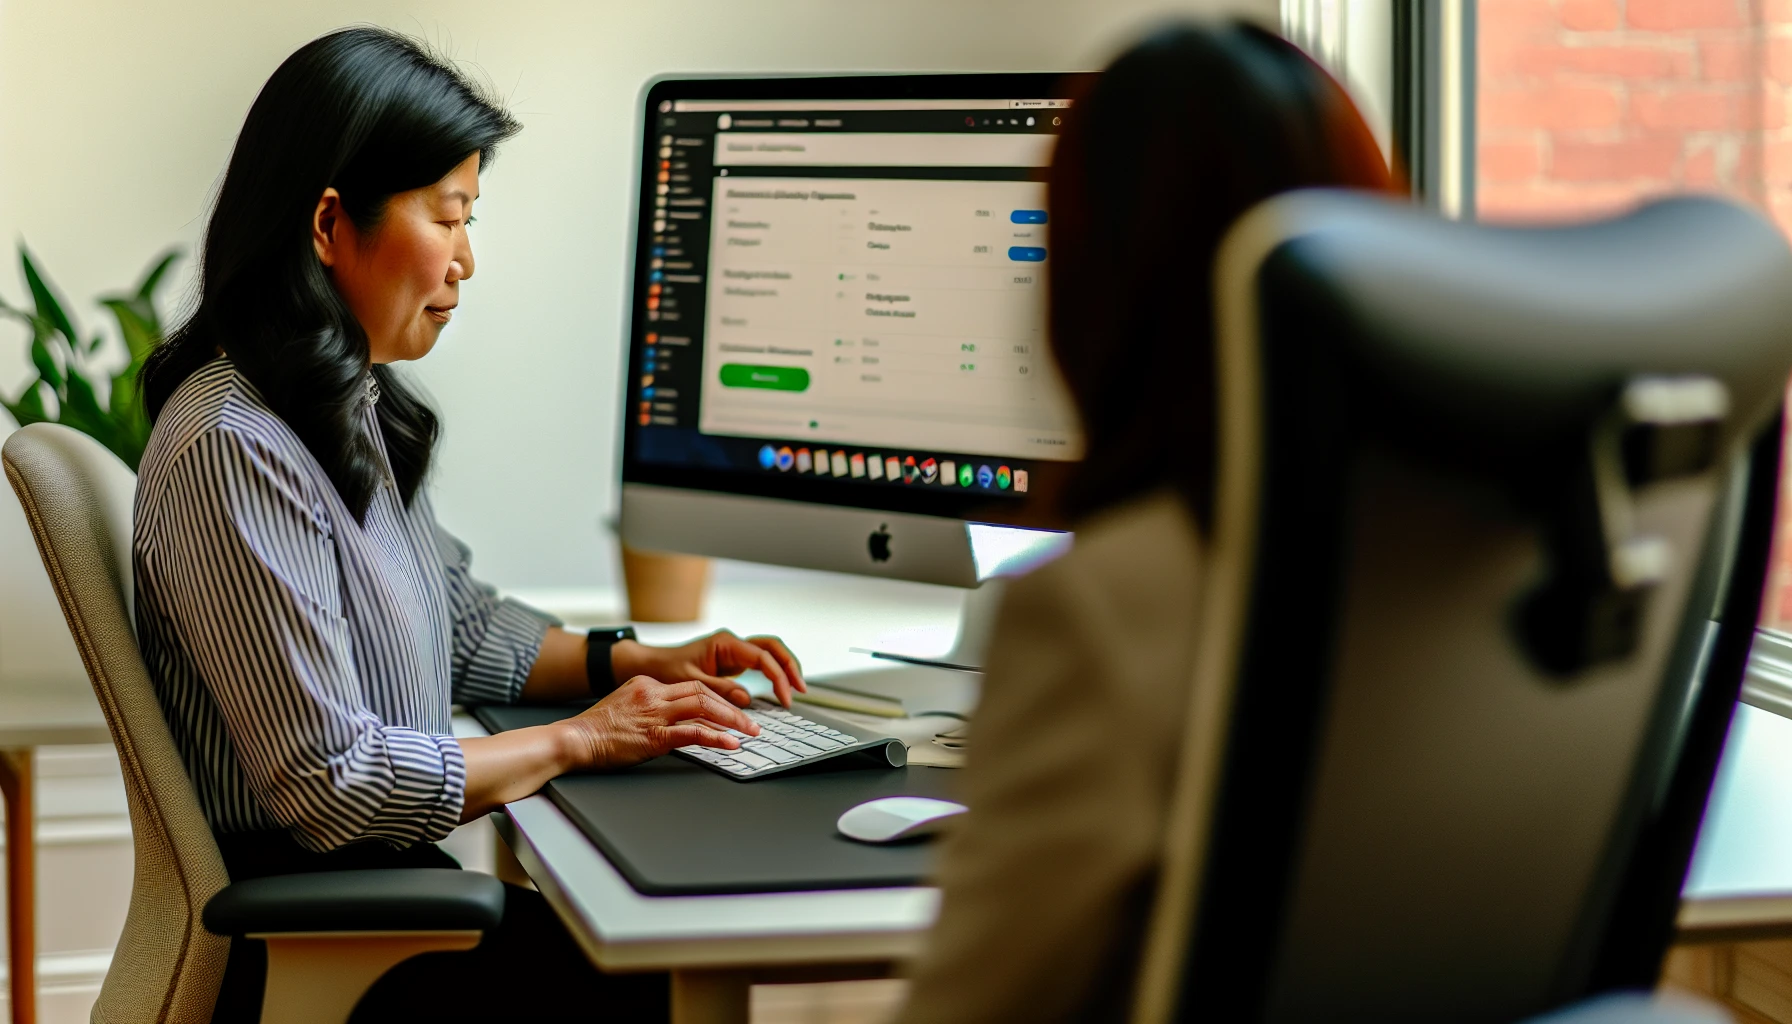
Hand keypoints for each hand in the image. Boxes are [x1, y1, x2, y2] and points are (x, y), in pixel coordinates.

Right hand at [560, 676, 762, 769]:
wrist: (573, 739)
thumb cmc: (595, 729)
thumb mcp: (625, 705)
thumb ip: (650, 707)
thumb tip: (675, 718)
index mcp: (648, 683)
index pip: (692, 686)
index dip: (717, 698)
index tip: (732, 709)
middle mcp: (654, 693)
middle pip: (704, 692)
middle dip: (732, 706)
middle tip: (751, 720)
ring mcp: (654, 713)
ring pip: (704, 707)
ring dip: (732, 720)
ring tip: (750, 731)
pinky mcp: (654, 735)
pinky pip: (693, 733)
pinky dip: (716, 738)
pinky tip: (730, 744)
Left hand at [612, 630, 807, 707]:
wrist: (652, 665)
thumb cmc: (666, 670)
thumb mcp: (691, 683)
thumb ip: (719, 690)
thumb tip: (745, 698)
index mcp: (725, 644)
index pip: (762, 656)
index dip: (778, 676)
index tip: (785, 697)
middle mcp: (733, 644)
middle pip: (773, 647)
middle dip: (790, 666)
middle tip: (801, 689)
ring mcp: (734, 651)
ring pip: (769, 652)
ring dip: (785, 667)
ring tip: (796, 689)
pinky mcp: (733, 661)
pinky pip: (760, 663)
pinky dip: (773, 673)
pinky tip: (780, 689)